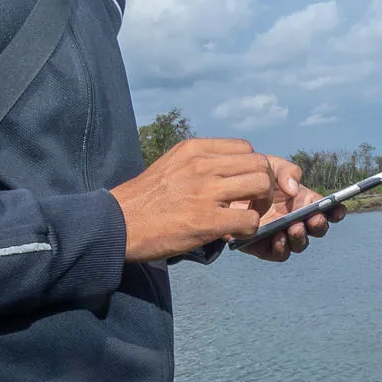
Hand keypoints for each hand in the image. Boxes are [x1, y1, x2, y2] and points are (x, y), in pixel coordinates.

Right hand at [112, 139, 296, 262]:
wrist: (117, 224)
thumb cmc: (143, 199)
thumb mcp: (171, 164)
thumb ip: (200, 162)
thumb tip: (227, 168)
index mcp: (194, 149)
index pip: (246, 148)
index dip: (253, 168)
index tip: (244, 185)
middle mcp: (202, 165)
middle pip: (260, 164)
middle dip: (265, 185)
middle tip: (253, 203)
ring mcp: (205, 191)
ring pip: (261, 185)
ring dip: (261, 205)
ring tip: (246, 217)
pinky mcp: (206, 220)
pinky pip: (249, 220)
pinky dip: (249, 229)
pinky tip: (234, 234)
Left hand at [236, 173, 343, 262]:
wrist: (223, 190)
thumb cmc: (251, 177)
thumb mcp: (271, 166)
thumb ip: (287, 171)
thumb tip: (294, 190)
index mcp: (302, 201)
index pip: (326, 209)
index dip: (336, 211)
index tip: (339, 208)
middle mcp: (295, 219)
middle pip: (317, 229)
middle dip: (319, 226)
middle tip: (314, 219)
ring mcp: (280, 233)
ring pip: (299, 244)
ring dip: (301, 238)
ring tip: (294, 227)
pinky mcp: (263, 246)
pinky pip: (278, 253)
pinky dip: (281, 248)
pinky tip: (278, 237)